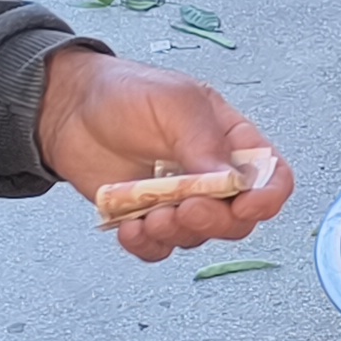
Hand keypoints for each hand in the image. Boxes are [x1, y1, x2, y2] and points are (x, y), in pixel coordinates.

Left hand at [34, 46, 293, 261]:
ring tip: (150, 214)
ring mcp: (179, 200)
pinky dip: (147, 246)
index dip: (268, 198)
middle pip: (238, 219)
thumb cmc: (125, 92)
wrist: (68, 108)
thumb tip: (232, 180)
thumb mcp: (174, 102)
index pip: (272, 177)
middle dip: (214, 221)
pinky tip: (130, 227)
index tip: (246, 205)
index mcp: (231, 141)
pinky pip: (160, 249)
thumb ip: (204, 141)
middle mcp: (211, 175)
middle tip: (185, 209)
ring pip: (199, 237)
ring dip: (177, 233)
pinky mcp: (147, 218)